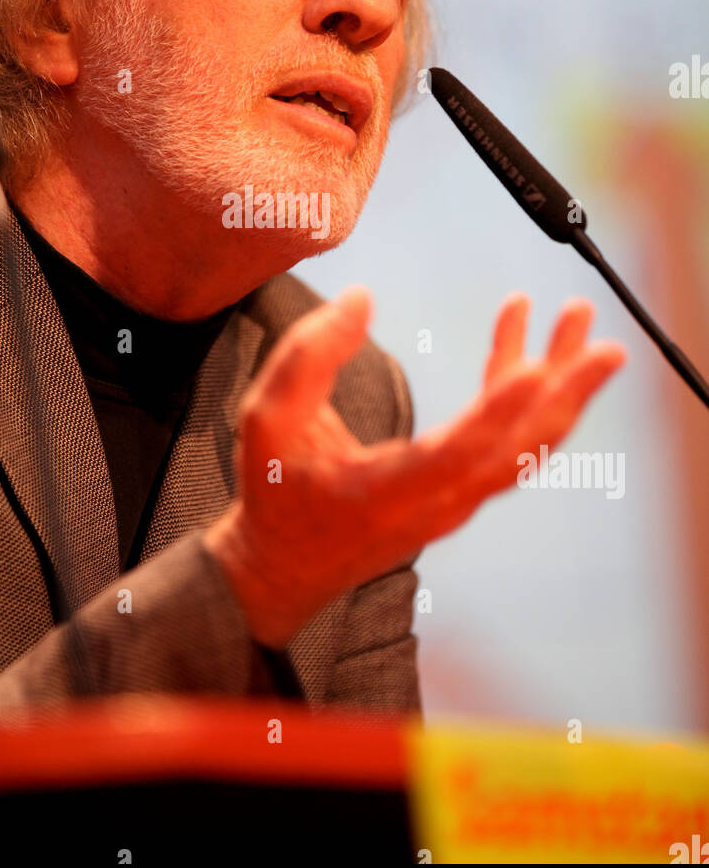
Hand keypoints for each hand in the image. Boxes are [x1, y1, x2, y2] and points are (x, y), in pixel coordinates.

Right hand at [203, 288, 626, 647]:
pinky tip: (521, 350)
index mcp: (388, 492)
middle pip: (519, 448)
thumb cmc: (275, 491)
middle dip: (564, 389)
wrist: (284, 568)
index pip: (456, 454)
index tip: (536, 368)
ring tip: (576, 322)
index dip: (498, 413)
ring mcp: (455, 501)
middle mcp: (437, 503)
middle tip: (600, 336)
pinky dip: (519, 394)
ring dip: (558, 385)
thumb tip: (363, 298)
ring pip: (524, 445)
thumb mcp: (267, 419)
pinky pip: (505, 442)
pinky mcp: (459, 490)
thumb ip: (309, 355)